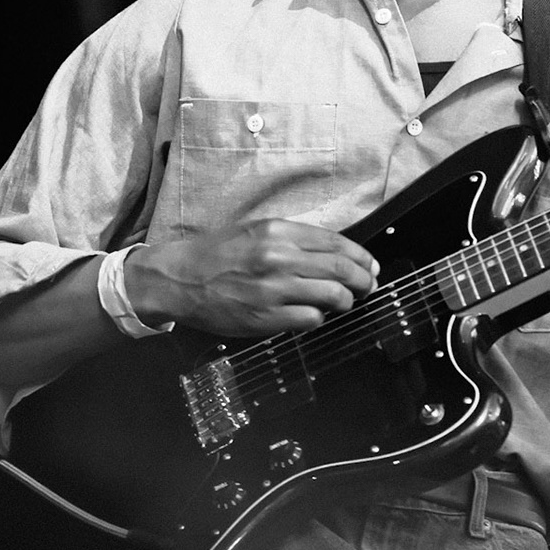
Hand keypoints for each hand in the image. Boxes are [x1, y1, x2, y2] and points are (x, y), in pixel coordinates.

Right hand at [126, 219, 379, 337]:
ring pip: (332, 296)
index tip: (370, 265)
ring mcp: (273, 289)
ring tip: (344, 302)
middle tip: (368, 286)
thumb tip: (333, 251)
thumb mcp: (256, 230)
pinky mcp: (265, 318)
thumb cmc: (217, 253)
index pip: (336, 243)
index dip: (361, 256)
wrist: (179, 278)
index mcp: (278, 231)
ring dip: (346, 301)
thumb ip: (293, 238)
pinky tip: (313, 315)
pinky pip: (310, 319)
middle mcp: (279, 257)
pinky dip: (318, 318)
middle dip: (363, 280)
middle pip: (341, 269)